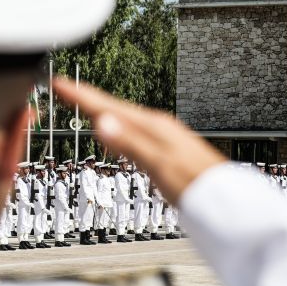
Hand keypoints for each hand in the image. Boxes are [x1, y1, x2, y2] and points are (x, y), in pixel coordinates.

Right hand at [53, 79, 224, 204]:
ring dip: (100, 112)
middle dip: (87, 99)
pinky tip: (116, 134)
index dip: (81, 96)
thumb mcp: (159, 165)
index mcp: (152, 126)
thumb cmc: (197, 186)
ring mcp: (161, 137)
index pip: (108, 107)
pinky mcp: (164, 149)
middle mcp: (157, 127)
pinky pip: (132, 132)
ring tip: (83, 107)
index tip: (59, 83)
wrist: (227, 203)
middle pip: (113, 108)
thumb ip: (130, 144)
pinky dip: (116, 128)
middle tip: (64, 89)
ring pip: (122, 119)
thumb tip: (101, 123)